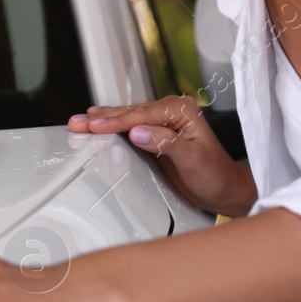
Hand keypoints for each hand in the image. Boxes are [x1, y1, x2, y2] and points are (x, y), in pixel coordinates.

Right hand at [68, 95, 255, 216]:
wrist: (223, 190)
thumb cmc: (215, 175)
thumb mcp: (192, 160)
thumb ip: (165, 143)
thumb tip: (139, 132)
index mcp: (182, 111)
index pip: (141, 114)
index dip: (116, 121)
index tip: (95, 126)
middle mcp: (171, 112)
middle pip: (130, 113)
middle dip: (101, 118)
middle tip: (77, 123)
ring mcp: (162, 123)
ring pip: (126, 118)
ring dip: (102, 121)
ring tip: (79, 123)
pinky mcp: (155, 136)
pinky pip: (129, 128)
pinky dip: (111, 129)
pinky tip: (97, 126)